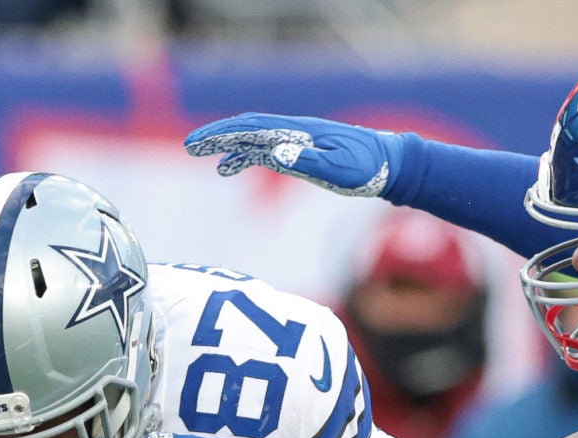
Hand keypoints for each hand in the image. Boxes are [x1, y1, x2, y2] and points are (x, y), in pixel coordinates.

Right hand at [184, 114, 403, 196]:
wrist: (388, 164)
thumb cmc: (367, 168)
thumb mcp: (340, 168)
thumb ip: (308, 160)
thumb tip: (275, 153)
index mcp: (297, 132)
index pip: (252, 128)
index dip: (223, 134)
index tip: (199, 143)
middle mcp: (292, 132)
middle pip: (246, 130)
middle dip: (217, 137)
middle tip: (190, 145)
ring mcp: (295, 142)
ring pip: (252, 140)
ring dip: (226, 146)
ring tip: (202, 156)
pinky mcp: (300, 153)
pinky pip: (264, 152)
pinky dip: (243, 157)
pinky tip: (229, 168)